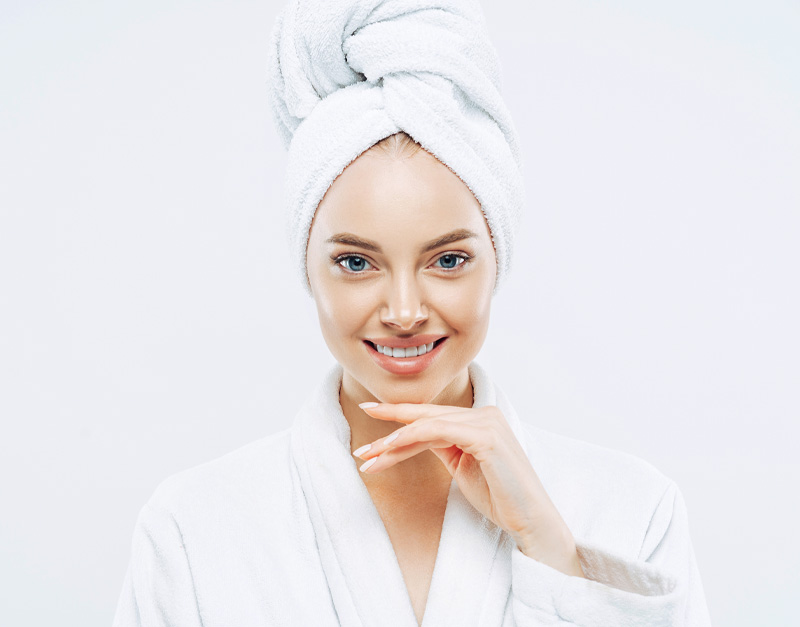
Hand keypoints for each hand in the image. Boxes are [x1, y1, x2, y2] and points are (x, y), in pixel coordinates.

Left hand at [354, 402, 584, 577]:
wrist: (531, 521)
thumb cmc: (500, 497)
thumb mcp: (462, 466)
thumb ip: (443, 445)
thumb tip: (413, 437)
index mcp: (480, 419)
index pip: (432, 416)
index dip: (399, 417)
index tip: (370, 415)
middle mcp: (484, 414)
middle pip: (426, 417)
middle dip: (389, 426)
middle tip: (360, 439)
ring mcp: (487, 422)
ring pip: (427, 424)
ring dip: (393, 440)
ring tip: (368, 456)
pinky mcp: (486, 436)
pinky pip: (439, 431)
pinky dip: (412, 437)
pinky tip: (391, 447)